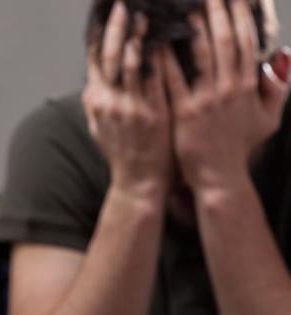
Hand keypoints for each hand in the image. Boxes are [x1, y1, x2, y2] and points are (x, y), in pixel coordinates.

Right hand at [82, 1, 172, 198]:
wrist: (139, 181)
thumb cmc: (124, 153)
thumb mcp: (99, 126)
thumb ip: (97, 101)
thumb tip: (94, 79)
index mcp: (96, 100)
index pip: (92, 58)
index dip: (98, 33)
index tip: (104, 12)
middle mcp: (108, 100)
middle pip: (108, 54)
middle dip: (116, 26)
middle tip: (123, 4)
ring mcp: (128, 106)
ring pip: (130, 61)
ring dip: (137, 34)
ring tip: (144, 12)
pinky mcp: (150, 112)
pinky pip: (154, 76)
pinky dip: (158, 54)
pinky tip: (166, 37)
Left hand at [162, 0, 290, 191]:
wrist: (218, 178)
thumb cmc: (238, 149)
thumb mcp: (267, 119)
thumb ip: (275, 89)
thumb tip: (279, 59)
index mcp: (247, 87)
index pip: (247, 42)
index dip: (242, 16)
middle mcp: (229, 89)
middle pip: (226, 41)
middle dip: (219, 12)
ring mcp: (206, 100)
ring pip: (202, 55)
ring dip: (193, 27)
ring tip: (183, 6)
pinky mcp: (184, 112)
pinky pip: (173, 79)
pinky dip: (165, 59)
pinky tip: (155, 42)